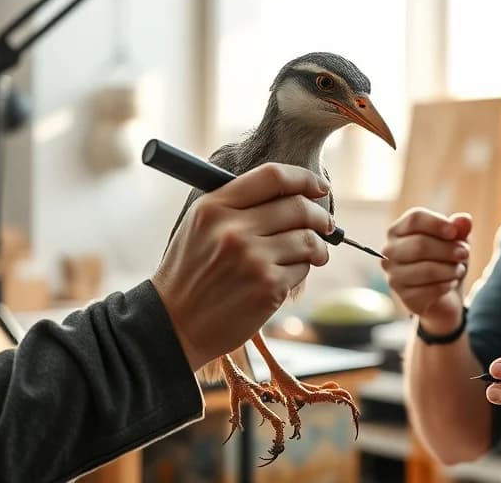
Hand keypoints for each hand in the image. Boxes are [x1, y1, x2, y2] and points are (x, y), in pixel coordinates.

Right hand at [153, 163, 334, 370]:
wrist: (174, 324)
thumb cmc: (191, 274)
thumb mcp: (200, 226)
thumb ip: (238, 204)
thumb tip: (293, 192)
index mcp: (214, 208)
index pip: (273, 176)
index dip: (304, 178)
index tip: (318, 187)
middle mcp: (233, 230)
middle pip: (298, 207)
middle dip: (320, 216)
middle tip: (326, 224)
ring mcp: (252, 259)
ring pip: (307, 239)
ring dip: (318, 246)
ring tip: (314, 253)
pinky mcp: (268, 287)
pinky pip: (303, 269)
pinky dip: (301, 271)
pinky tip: (285, 277)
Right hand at [380, 207, 472, 333]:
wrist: (445, 295)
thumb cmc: (446, 259)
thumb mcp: (456, 240)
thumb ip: (459, 228)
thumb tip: (464, 220)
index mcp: (398, 230)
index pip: (415, 219)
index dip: (437, 223)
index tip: (455, 232)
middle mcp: (390, 252)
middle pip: (420, 244)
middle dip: (448, 249)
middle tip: (465, 253)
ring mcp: (394, 276)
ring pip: (426, 270)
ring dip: (450, 269)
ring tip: (459, 269)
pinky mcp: (405, 298)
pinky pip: (430, 290)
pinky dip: (446, 285)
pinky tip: (451, 283)